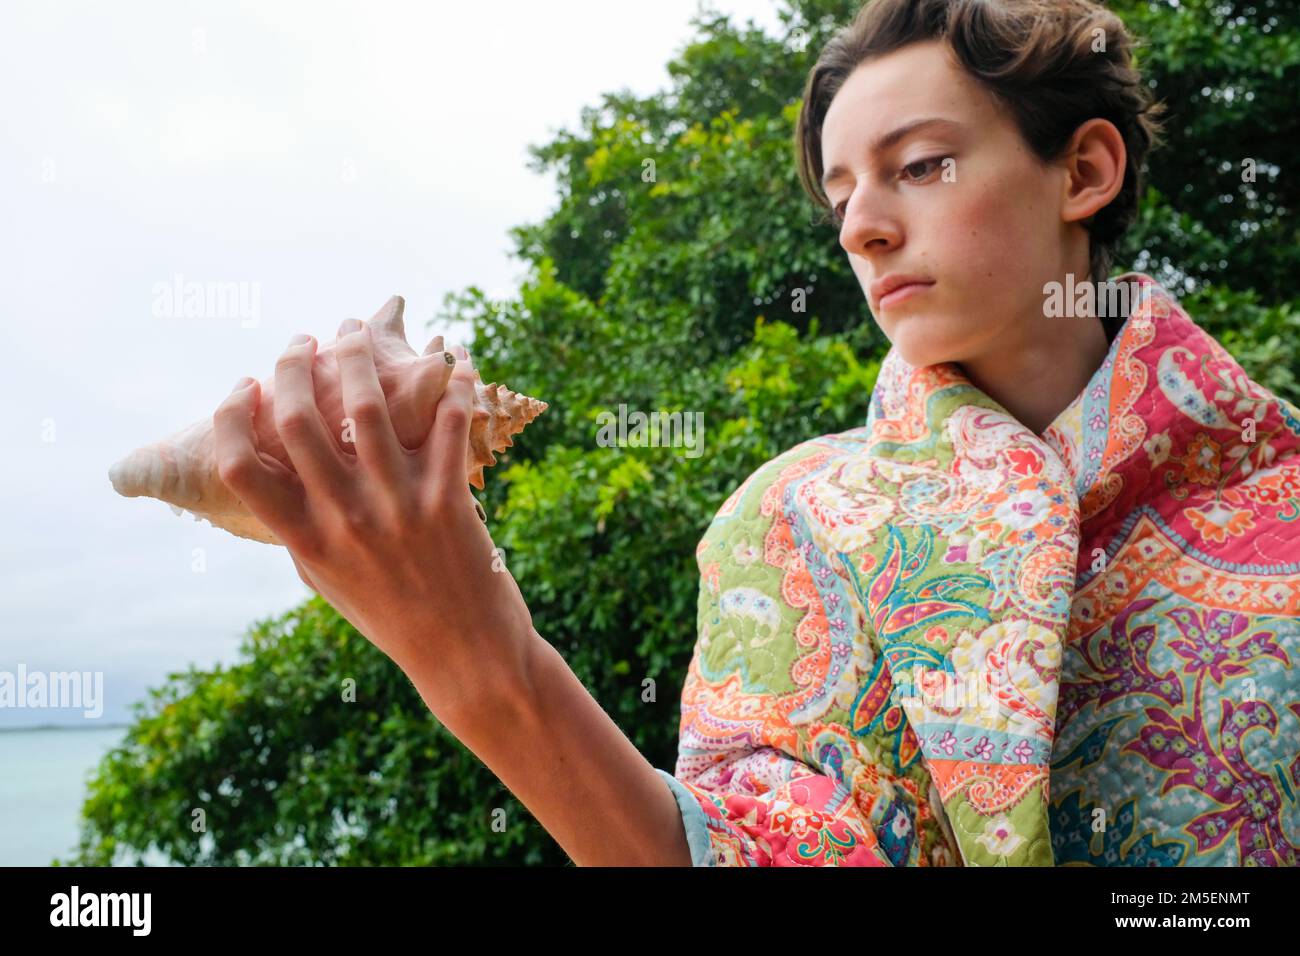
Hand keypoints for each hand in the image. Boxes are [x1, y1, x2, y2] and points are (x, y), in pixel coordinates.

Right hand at [212, 320, 537, 714]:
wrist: (465, 655)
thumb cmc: (392, 616)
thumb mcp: (329, 581)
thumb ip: (301, 531)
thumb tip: (278, 479)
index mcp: (305, 541)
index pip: (239, 467)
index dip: (232, 416)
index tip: (244, 386)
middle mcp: (344, 521)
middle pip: (298, 421)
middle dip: (294, 364)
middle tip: (302, 342)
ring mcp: (397, 508)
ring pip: (367, 408)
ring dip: (360, 357)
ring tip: (356, 332)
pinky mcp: (449, 501)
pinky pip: (448, 424)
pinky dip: (453, 383)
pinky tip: (454, 358)